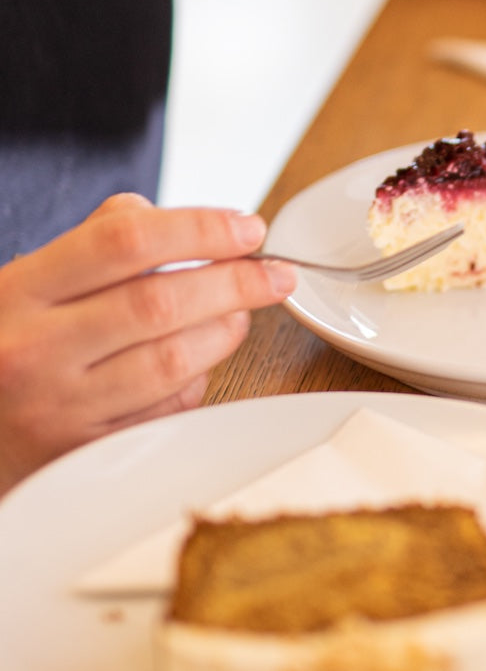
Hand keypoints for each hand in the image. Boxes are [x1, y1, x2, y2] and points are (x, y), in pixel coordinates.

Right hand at [0, 193, 295, 495]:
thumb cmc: (3, 349)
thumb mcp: (21, 286)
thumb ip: (91, 245)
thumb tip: (165, 217)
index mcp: (18, 293)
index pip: (124, 242)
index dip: (199, 229)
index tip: (246, 229)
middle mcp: (35, 349)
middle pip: (160, 303)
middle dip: (234, 283)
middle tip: (274, 274)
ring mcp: (62, 408)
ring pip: (173, 361)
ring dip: (224, 331)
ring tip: (239, 313)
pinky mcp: (87, 453)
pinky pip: (167, 410)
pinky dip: (197, 381)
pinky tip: (200, 363)